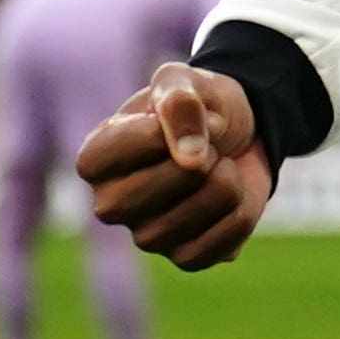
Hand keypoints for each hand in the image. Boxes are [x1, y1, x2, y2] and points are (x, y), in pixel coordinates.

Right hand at [75, 61, 273, 270]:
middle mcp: (110, 204)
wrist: (235, 132)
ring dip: (230, 177)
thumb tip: (190, 159)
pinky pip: (225, 240)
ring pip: (209, 204)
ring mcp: (145, 236)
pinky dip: (244, 210)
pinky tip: (230, 199)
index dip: (176, 123)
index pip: (140, 141)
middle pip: (181, 175)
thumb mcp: (185, 80)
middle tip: (204, 147)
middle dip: (209, 150)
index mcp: (95, 158)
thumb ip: (180, 101)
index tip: (180, 116)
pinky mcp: (183, 257)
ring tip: (217, 168)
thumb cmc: (196, 104)